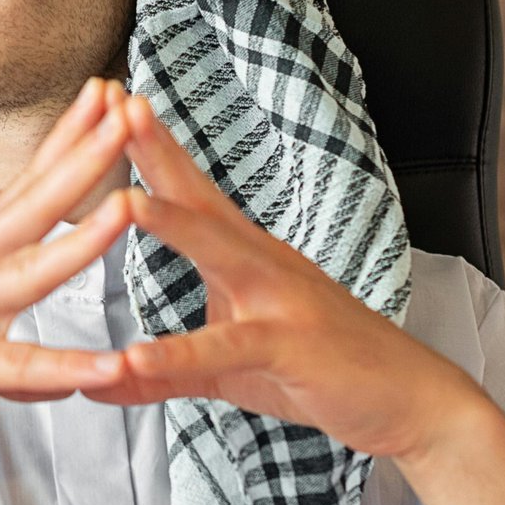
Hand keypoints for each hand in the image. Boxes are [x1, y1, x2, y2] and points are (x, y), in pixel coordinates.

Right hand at [0, 78, 138, 467]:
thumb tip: (14, 340)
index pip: (23, 181)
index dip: (65, 136)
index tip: (105, 92)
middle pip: (32, 202)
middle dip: (84, 153)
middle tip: (130, 106)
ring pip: (28, 272)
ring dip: (83, 239)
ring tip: (132, 206)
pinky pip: (11, 368)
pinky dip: (63, 369)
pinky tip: (108, 366)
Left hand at [81, 86, 495, 463]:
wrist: (407, 399)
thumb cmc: (317, 369)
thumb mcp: (226, 370)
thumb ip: (160, 374)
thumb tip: (96, 382)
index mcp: (243, 256)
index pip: (189, 191)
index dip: (151, 149)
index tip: (111, 106)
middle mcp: (260, 263)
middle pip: (199, 198)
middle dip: (157, 151)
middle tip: (117, 105)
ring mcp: (278, 300)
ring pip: (219, 254)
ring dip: (172, 223)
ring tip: (123, 201)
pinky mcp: (288, 348)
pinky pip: (228, 347)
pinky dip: (180, 353)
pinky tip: (136, 357)